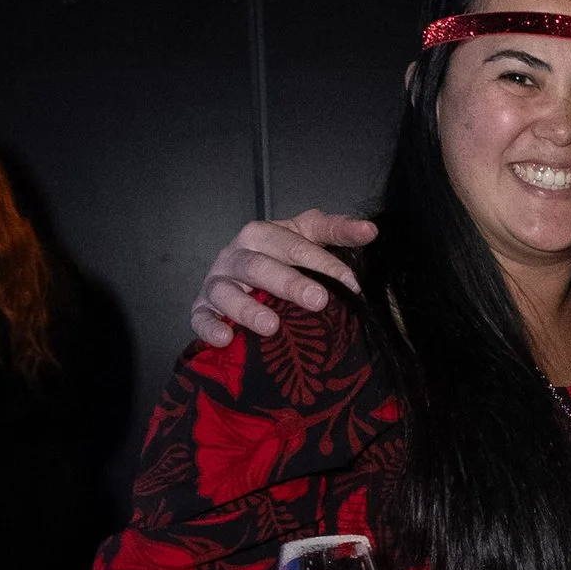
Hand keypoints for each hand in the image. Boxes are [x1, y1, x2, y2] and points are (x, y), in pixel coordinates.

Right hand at [190, 209, 375, 348]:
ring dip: (247, 308)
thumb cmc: (277, 256)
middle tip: (318, 300)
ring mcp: (216, 282)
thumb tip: (371, 230)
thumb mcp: (306, 237)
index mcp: (261, 235)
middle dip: (288, 282)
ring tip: (271, 326)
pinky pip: (200, 318)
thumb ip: (336, 231)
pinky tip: (225, 339)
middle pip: (258, 266)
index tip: (351, 283)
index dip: (322, 262)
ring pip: (226, 292)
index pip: (293, 245)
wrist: (237, 274)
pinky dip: (210, 328)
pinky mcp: (201, 308)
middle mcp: (235, 255)